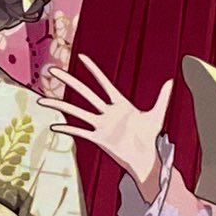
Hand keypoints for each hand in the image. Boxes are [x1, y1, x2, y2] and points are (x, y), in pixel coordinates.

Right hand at [63, 58, 169, 193]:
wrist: (144, 158)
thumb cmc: (149, 137)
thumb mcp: (156, 115)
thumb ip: (162, 98)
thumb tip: (172, 80)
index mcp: (119, 104)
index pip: (103, 83)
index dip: (93, 70)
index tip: (81, 57)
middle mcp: (106, 112)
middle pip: (84, 93)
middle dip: (69, 81)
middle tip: (53, 70)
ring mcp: (100, 125)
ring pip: (76, 111)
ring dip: (59, 105)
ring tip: (43, 99)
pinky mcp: (97, 139)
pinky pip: (79, 132)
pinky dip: (67, 128)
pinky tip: (54, 126)